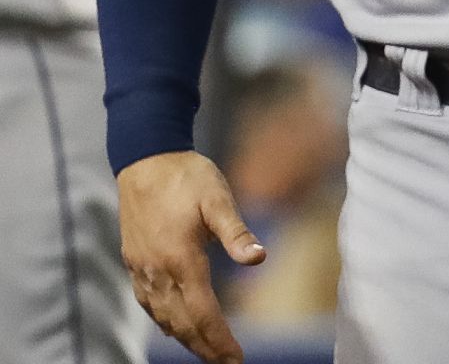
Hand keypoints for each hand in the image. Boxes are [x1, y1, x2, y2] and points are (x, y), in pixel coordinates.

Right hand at [118, 151, 265, 363]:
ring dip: (184, 338)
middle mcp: (157, 271)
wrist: (145, 159)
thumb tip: (258, 258)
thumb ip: (237, 230)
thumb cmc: (187, 177)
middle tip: (226, 363)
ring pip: (162, 317)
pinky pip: (148, 303)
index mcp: (181, 259)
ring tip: (206, 351)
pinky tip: (174, 325)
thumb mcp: (218, 198)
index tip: (236, 358)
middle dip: (204, 347)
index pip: (202, 312)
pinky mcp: (134, 262)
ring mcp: (142, 269)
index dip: (219, 338)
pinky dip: (164, 321)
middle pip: (181, 323)